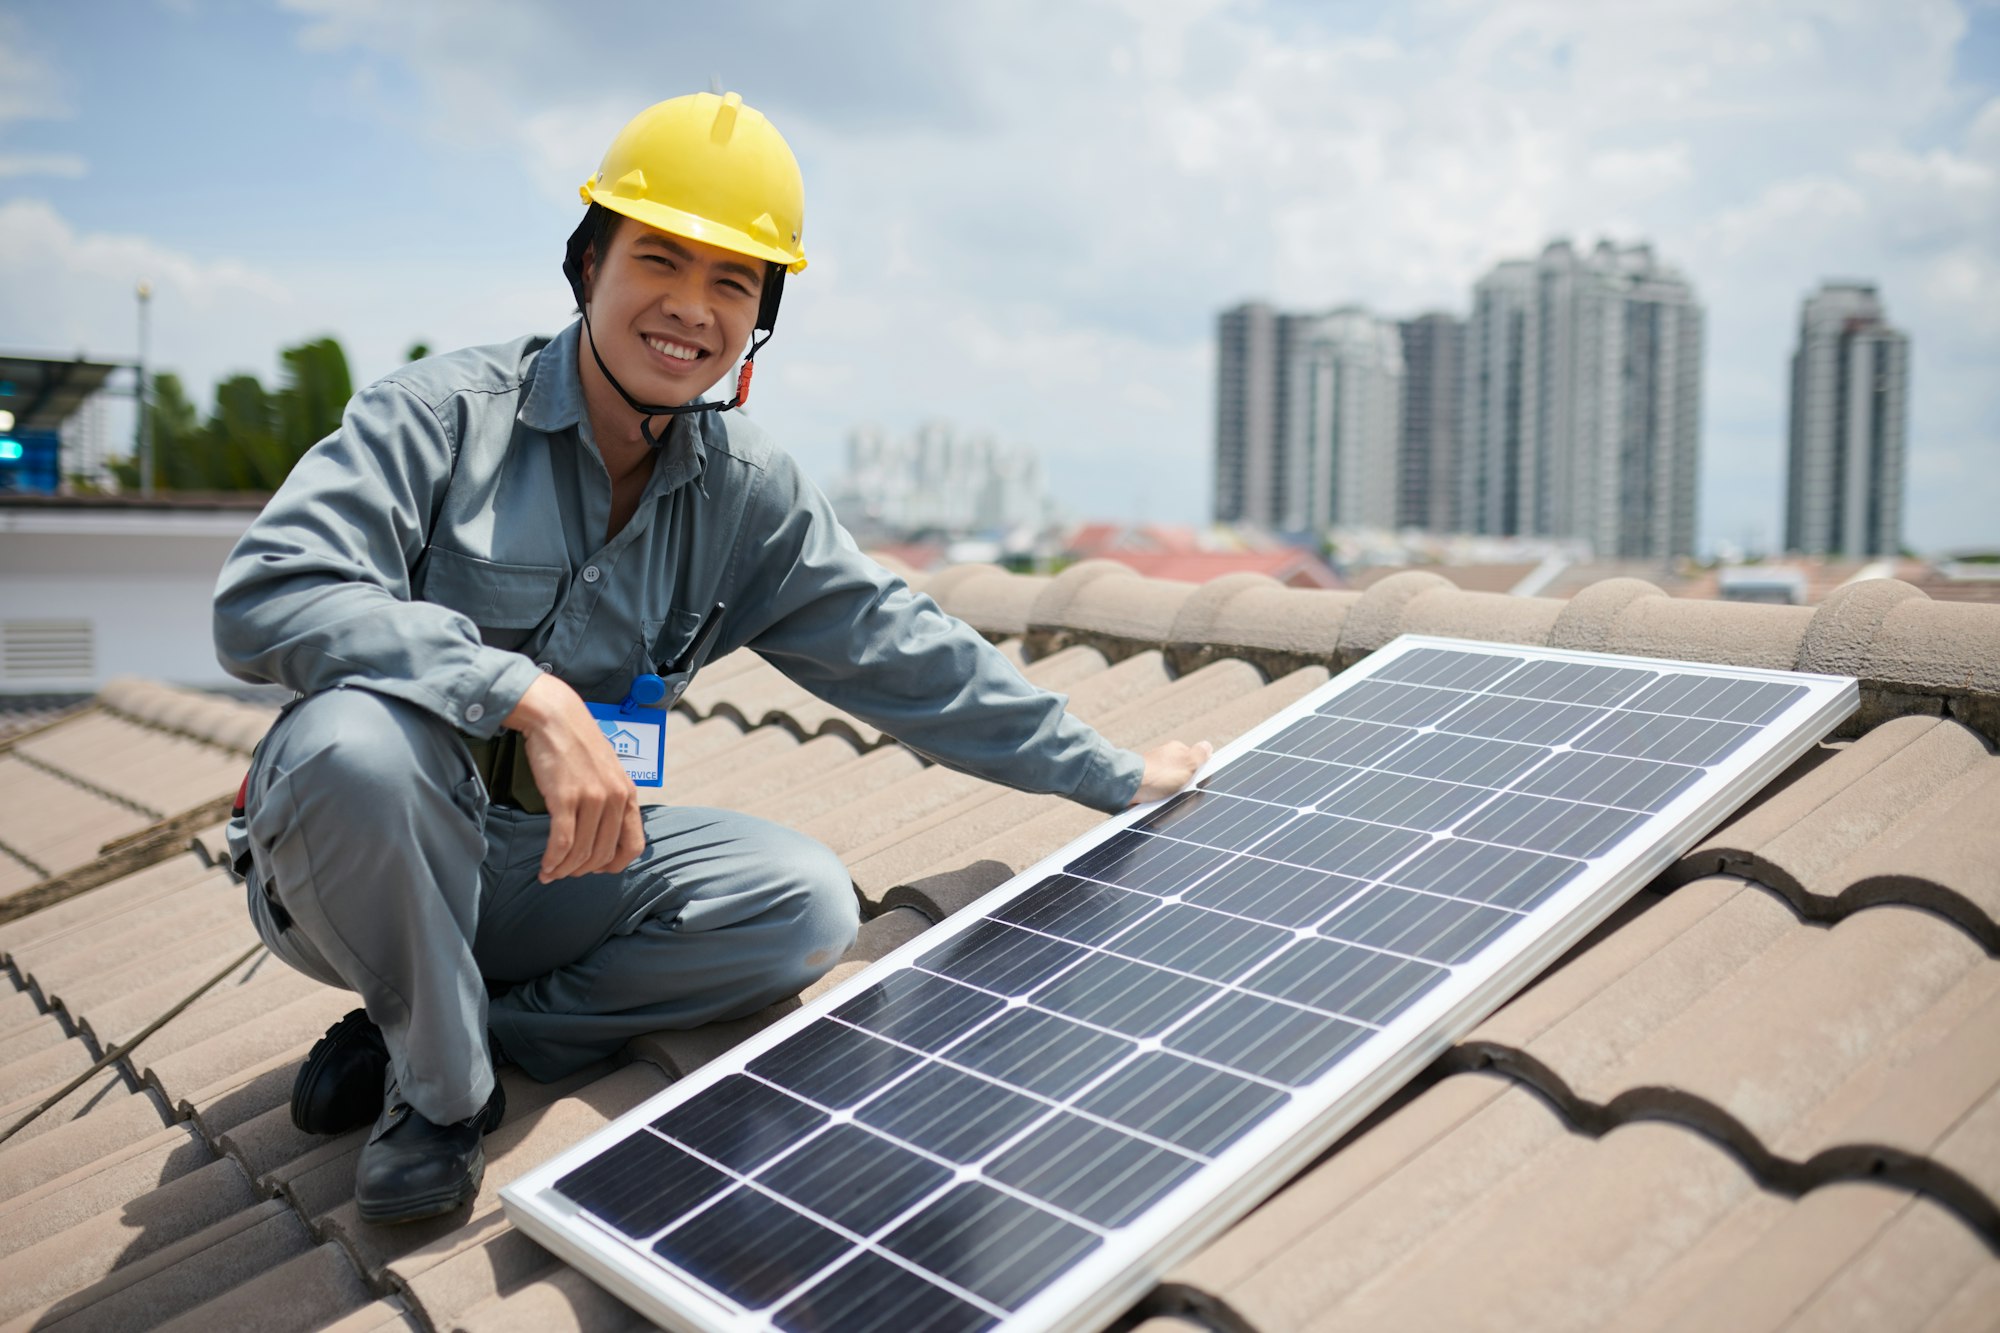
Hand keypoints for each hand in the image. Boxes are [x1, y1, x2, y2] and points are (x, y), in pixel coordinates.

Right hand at [504, 674, 645, 882]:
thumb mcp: (607, 770)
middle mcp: (614, 798)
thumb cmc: (578, 742)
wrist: (555, 716)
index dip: (614, 865)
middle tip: (566, 873)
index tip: (596, 869)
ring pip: (581, 852)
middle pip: (603, 854)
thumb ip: (611, 798)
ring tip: (550, 873)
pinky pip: (561, 842)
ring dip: (564, 869)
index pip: (633, 846)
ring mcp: (592, 798)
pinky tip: (545, 866)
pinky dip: (552, 859)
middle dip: (583, 870)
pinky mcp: (565, 797)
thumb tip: (603, 831)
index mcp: (628, 794)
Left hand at [1130, 739, 1212, 805]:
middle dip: (1186, 785)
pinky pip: (1158, 791)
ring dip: (1172, 793)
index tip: (1198, 784)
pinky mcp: (1144, 782)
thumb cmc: (1160, 775)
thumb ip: (1200, 755)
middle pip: (1184, 774)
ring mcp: (1154, 769)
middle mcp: (1164, 756)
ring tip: (1170, 799)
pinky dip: (1160, 797)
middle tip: (1184, 793)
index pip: (1196, 761)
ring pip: (1171, 784)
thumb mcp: (1187, 763)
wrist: (1129, 787)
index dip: (1199, 774)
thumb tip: (1208, 745)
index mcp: (1176, 749)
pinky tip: (1159, 801)